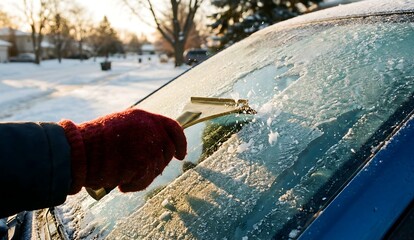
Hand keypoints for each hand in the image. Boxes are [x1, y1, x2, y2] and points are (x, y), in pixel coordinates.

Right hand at [59, 108, 186, 193]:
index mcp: (143, 117)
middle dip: (158, 164)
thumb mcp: (119, 127)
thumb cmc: (92, 142)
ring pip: (156, 167)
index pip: (173, 127)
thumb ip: (140, 132)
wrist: (77, 151)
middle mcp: (150, 128)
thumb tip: (157, 148)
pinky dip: (134, 185)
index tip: (180, 155)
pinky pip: (145, 180)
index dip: (180, 142)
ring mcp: (148, 145)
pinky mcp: (142, 162)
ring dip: (142, 176)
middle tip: (142, 171)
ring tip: (122, 175)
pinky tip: (121, 183)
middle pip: (167, 151)